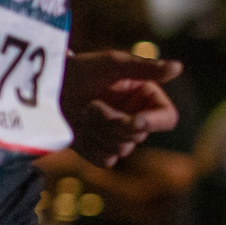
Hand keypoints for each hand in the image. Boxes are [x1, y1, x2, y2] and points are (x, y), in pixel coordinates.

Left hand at [63, 49, 180, 167]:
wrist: (47, 88)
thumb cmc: (82, 71)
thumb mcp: (114, 64)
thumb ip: (145, 68)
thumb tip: (178, 67)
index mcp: (148, 99)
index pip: (167, 118)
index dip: (154, 122)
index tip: (136, 120)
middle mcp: (138, 121)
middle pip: (139, 136)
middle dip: (114, 123)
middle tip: (92, 105)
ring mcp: (119, 139)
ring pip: (122, 150)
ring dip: (99, 132)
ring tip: (83, 112)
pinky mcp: (101, 153)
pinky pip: (106, 160)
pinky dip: (91, 146)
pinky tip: (80, 129)